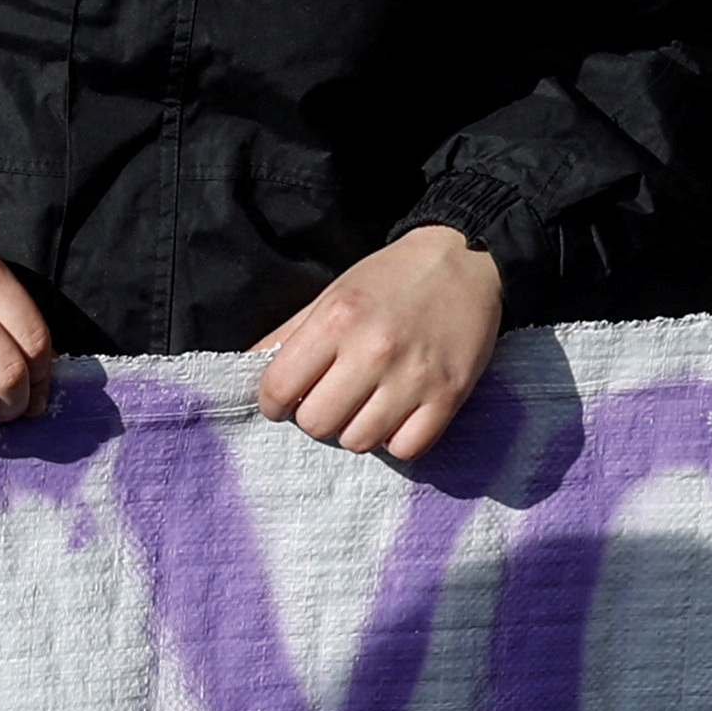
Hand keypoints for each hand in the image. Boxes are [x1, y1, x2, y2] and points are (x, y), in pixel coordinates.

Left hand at [249, 223, 504, 458]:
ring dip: (356, 429)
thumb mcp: (332, 294)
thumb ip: (288, 334)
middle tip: (332, 398)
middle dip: (316, 416)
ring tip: (366, 404)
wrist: (466, 261)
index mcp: (336, 320)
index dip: (273, 403)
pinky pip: (406, 449)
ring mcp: (414, 377)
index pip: (279, 388)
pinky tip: (398, 414)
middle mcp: (373, 350)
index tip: (284, 400)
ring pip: (359, 442)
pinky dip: (397, 439)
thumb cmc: (391, 279)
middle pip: (316, 423)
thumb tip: (245, 366)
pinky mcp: (449, 396)